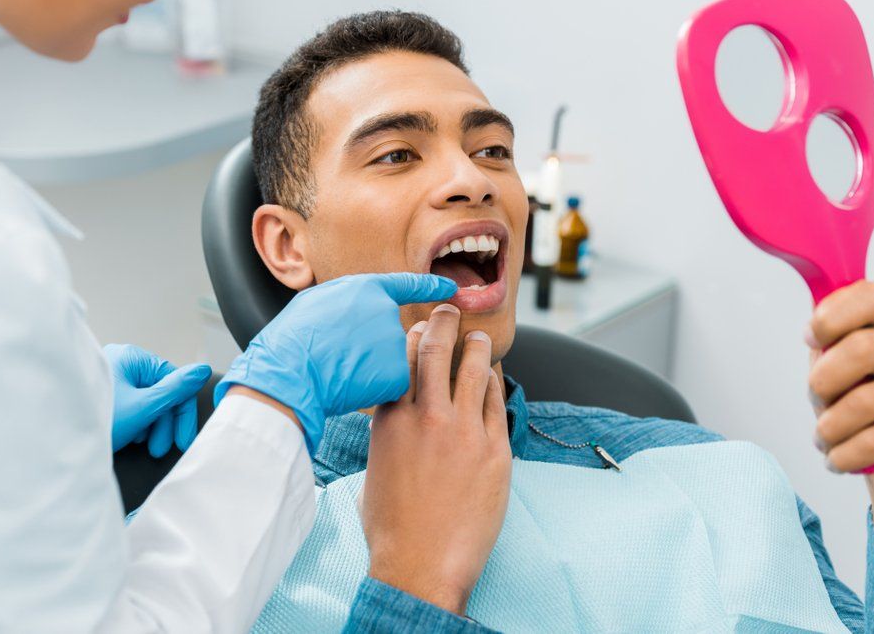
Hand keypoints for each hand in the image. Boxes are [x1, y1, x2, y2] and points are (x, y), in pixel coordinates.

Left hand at [104, 344, 211, 456]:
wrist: (53, 443)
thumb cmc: (96, 420)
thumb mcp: (144, 407)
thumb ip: (177, 389)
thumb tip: (202, 370)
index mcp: (132, 358)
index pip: (174, 381)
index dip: (182, 412)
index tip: (185, 438)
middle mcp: (121, 363)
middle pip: (160, 392)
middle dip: (164, 423)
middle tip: (161, 448)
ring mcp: (111, 379)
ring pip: (147, 401)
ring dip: (152, 426)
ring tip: (145, 446)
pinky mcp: (104, 395)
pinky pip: (131, 405)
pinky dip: (137, 423)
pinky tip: (132, 438)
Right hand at [213, 273, 456, 453]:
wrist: (290, 373)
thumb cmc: (293, 339)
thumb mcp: (318, 301)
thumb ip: (349, 303)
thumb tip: (359, 309)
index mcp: (368, 290)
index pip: (409, 285)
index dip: (432, 285)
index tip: (452, 288)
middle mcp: (389, 314)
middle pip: (396, 334)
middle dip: (378, 348)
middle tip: (346, 355)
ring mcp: (395, 345)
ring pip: (393, 362)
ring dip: (374, 370)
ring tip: (342, 371)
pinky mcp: (397, 375)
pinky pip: (390, 385)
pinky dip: (374, 390)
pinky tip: (350, 388)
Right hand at [361, 304, 511, 615]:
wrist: (421, 563)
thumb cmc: (391, 526)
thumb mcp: (376, 467)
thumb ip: (389, 433)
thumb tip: (397, 414)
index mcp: (391, 420)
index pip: (402, 361)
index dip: (413, 336)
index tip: (419, 324)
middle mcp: (427, 418)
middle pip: (437, 352)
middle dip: (444, 323)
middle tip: (449, 308)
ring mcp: (464, 432)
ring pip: (474, 371)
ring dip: (476, 347)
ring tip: (479, 337)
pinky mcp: (495, 451)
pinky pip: (496, 403)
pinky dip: (493, 383)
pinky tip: (493, 376)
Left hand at [806, 281, 873, 581]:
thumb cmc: (870, 413)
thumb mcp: (841, 370)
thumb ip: (829, 343)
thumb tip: (814, 331)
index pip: (871, 296)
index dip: (832, 316)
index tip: (811, 338)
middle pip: (861, 347)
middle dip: (822, 383)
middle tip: (818, 402)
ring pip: (861, 401)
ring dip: (828, 428)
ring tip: (828, 437)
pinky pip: (873, 440)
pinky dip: (844, 455)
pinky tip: (842, 457)